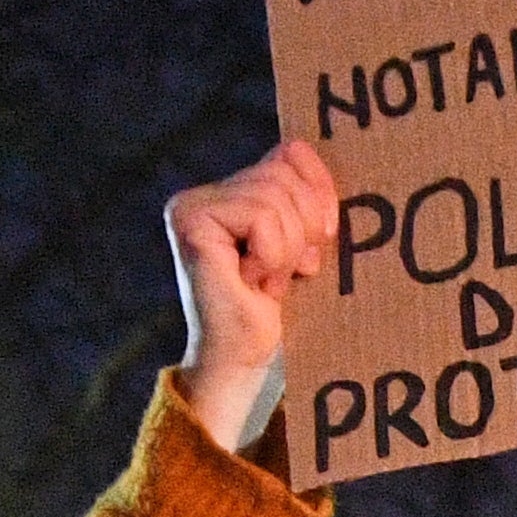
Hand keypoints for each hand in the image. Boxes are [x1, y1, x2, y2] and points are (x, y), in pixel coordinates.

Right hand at [165, 140, 340, 449]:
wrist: (249, 369)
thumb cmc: (286, 316)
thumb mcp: (306, 247)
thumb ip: (306, 199)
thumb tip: (311, 148)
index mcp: (230, 194)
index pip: (290, 154)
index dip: (320, 191)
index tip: (325, 239)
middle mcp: (202, 195)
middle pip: (284, 173)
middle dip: (305, 227)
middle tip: (294, 271)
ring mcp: (191, 206)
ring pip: (275, 195)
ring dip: (288, 247)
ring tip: (270, 281)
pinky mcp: (191, 221)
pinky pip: (262, 217)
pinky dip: (273, 254)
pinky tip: (254, 283)